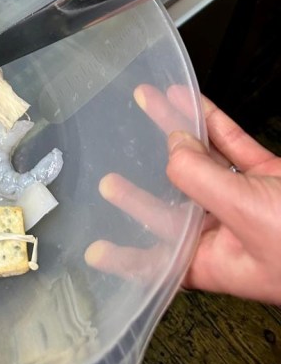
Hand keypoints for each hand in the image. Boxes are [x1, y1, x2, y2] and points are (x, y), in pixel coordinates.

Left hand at [86, 85, 280, 303]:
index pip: (163, 262)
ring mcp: (253, 203)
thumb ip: (200, 179)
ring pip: (204, 165)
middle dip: (144, 190)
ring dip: (176, 133)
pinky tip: (189, 100)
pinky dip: (213, 121)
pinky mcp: (273, 176)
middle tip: (110, 180)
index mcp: (222, 263)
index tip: (99, 251)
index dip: (130, 257)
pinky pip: (235, 145)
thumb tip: (172, 147)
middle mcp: (232, 234)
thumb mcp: (245, 215)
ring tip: (146, 105)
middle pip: (177, 208)